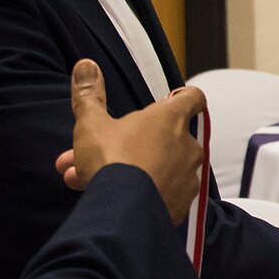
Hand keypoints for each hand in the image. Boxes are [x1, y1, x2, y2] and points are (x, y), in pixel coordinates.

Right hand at [56, 60, 206, 222]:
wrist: (123, 212)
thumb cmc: (112, 160)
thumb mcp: (91, 124)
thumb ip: (89, 95)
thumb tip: (85, 66)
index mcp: (170, 119)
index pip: (192, 98)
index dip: (185, 97)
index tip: (174, 99)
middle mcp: (186, 146)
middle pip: (163, 138)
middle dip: (126, 144)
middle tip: (96, 152)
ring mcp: (187, 177)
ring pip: (155, 169)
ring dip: (127, 170)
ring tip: (85, 179)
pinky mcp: (181, 205)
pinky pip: (159, 194)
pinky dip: (138, 193)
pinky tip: (110, 199)